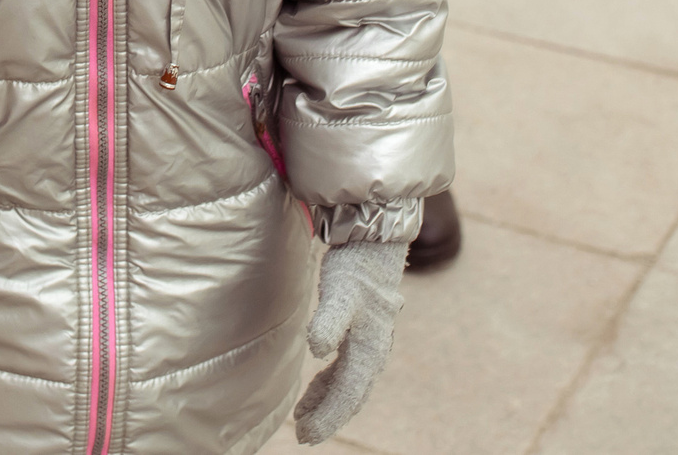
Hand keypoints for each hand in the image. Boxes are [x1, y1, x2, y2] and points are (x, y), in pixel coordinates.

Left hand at [294, 240, 406, 444]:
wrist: (374, 243)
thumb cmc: (355, 268)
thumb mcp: (339, 293)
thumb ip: (328, 321)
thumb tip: (318, 351)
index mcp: (369, 350)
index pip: (347, 395)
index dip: (327, 417)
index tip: (305, 434)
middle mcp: (373, 352)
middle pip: (351, 396)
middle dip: (328, 417)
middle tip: (303, 435)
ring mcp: (370, 344)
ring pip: (350, 385)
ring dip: (328, 403)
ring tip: (303, 416)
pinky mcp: (362, 334)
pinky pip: (348, 370)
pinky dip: (331, 384)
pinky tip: (315, 388)